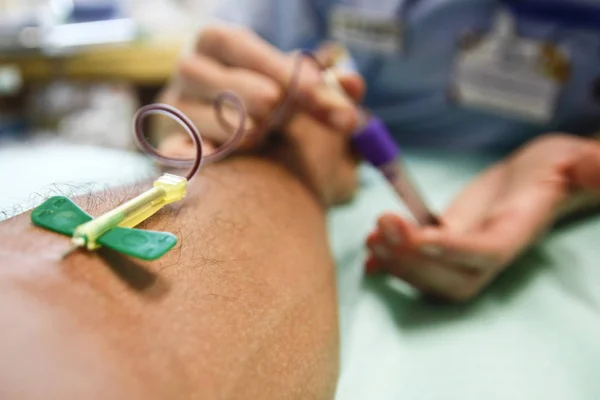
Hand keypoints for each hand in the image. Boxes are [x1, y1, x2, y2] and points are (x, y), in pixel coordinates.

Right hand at [155, 25, 361, 154]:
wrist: (249, 147)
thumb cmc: (276, 106)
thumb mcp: (302, 92)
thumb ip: (328, 88)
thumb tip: (353, 85)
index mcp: (218, 44)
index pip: (239, 46)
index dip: (279, 70)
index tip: (320, 96)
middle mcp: (189, 70)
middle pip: (216, 79)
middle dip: (265, 101)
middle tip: (288, 115)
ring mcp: (176, 109)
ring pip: (200, 115)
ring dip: (240, 129)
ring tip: (262, 133)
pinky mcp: (170, 145)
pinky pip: (179, 150)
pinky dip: (200, 155)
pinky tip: (221, 156)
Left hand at [365, 134, 599, 300]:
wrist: (535, 179)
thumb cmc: (559, 168)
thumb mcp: (577, 163)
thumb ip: (590, 168)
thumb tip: (594, 166)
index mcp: (516, 235)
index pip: (483, 253)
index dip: (450, 250)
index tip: (417, 234)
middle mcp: (488, 256)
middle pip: (449, 278)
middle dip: (412, 261)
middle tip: (381, 228)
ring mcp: (463, 256)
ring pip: (429, 278)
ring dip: (396, 263)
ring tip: (371, 237)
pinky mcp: (445, 246)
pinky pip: (418, 267)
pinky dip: (391, 267)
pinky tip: (369, 260)